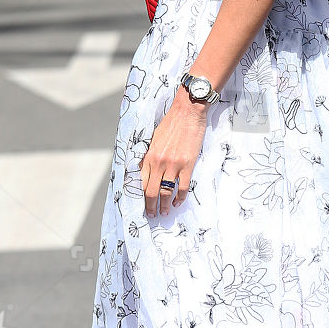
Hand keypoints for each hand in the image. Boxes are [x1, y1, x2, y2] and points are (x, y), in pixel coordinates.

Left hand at [140, 90, 209, 216]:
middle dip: (150, 206)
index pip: (141, 182)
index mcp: (148, 156)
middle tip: (152, 215)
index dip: (141, 197)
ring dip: (165, 205)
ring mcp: (173, 165)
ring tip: (165, 212)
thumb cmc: (170, 123)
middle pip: (151, 191)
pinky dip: (180, 198)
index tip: (142, 204)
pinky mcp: (187, 164)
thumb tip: (146, 170)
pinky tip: (178, 203)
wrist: (187, 112)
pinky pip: (182, 187)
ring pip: (166, 192)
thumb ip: (149, 155)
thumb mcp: (154, 139)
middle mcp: (158, 163)